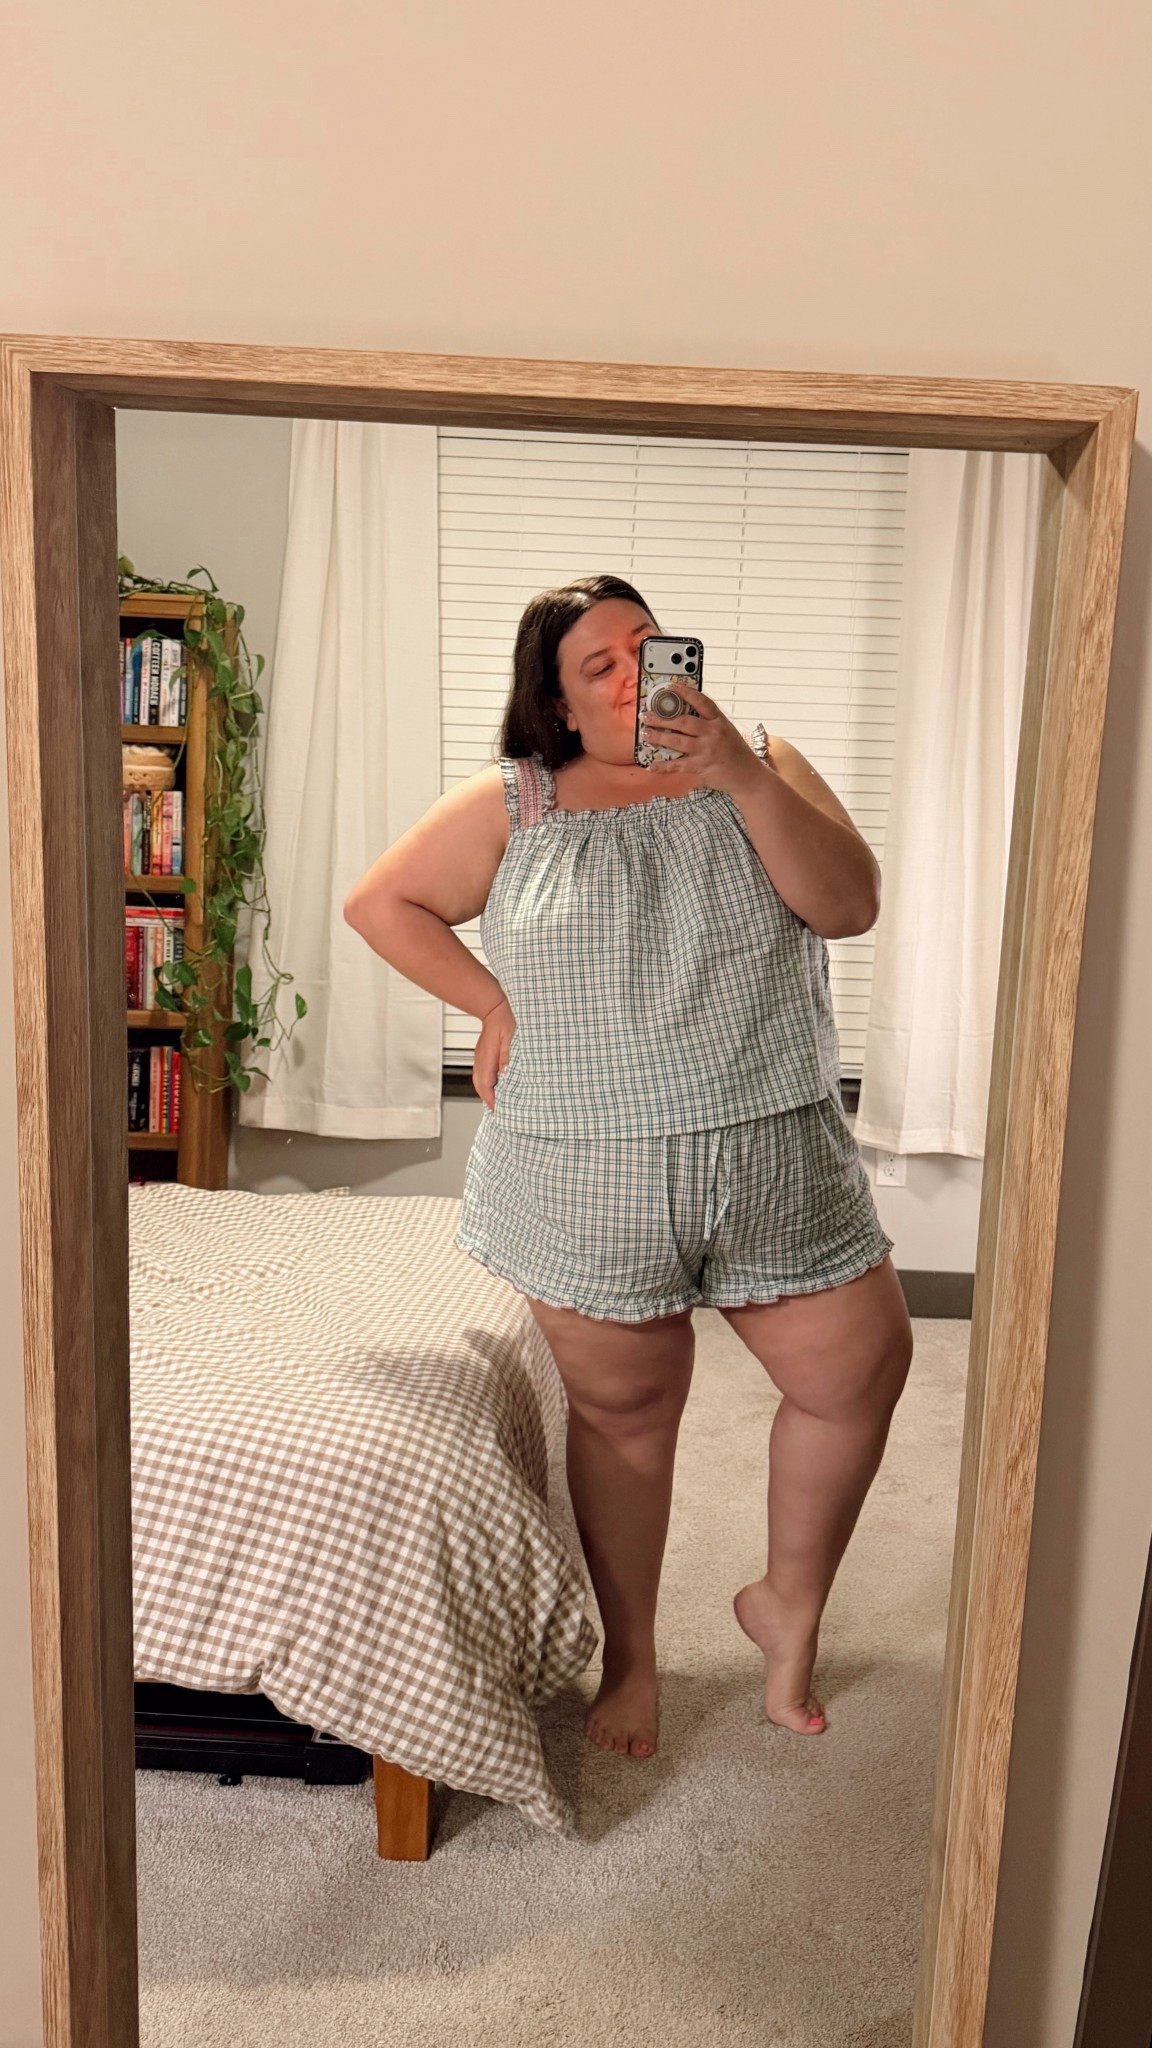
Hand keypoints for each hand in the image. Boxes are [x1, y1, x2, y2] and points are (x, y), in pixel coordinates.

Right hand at [473, 994, 516, 1110]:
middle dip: (488, 1099)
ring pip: (480, 1080)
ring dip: (488, 1092)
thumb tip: (507, 1075)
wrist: (495, 1007)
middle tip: (499, 1110)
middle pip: (480, 1085)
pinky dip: (488, 1083)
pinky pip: (483, 1073)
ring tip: (498, 1102)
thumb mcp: (511, 1039)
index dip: (491, 1099)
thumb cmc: (506, 1020)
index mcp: (487, 1057)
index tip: (497, 1109)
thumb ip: (508, 1058)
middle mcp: (481, 1059)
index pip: (485, 1084)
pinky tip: (497, 1085)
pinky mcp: (483, 1055)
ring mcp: (480, 1058)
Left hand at [640, 688, 769, 794]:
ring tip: (646, 734)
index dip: (686, 692)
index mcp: (719, 721)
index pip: (702, 702)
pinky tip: (651, 765)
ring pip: (677, 741)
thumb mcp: (727, 731)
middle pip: (684, 721)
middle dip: (662, 718)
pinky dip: (663, 766)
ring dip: (659, 737)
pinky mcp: (701, 766)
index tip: (671, 686)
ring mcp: (706, 750)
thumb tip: (684, 716)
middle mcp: (713, 733)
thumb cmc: (736, 752)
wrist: (747, 775)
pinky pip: (677, 765)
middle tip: (647, 716)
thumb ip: (709, 723)